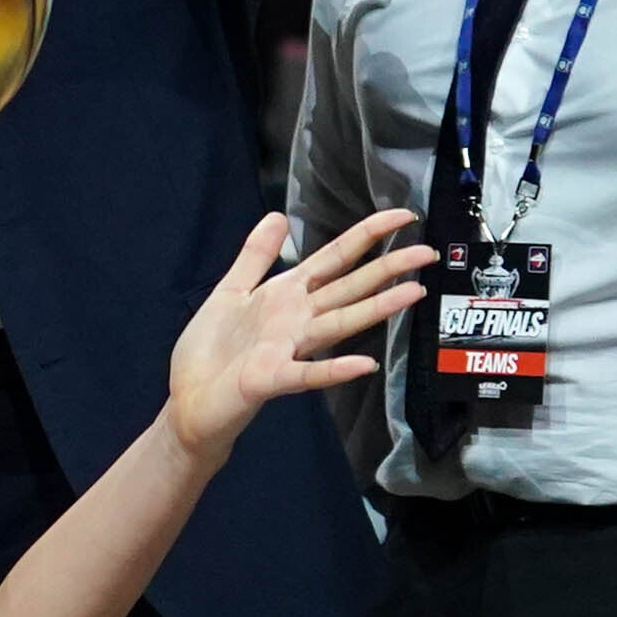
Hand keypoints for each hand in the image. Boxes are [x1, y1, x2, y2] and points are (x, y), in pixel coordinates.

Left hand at [163, 204, 429, 463]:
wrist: (187, 400)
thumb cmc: (211, 350)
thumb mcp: (230, 291)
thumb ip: (255, 256)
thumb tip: (278, 215)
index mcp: (287, 295)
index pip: (335, 259)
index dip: (367, 235)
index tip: (403, 216)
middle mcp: (297, 319)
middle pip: (349, 287)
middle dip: (388, 268)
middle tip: (429, 252)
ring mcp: (288, 349)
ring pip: (339, 323)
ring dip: (376, 309)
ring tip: (414, 293)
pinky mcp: (271, 379)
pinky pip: (307, 374)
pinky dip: (334, 369)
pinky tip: (363, 365)